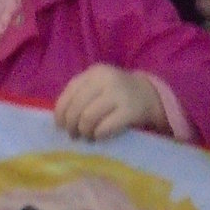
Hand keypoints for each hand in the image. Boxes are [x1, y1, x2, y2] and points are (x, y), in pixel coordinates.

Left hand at [53, 64, 168, 138]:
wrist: (149, 95)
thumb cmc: (117, 94)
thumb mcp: (98, 86)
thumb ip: (80, 96)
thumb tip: (60, 121)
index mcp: (94, 72)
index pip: (69, 93)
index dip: (61, 113)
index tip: (61, 126)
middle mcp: (106, 79)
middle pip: (77, 107)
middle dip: (72, 125)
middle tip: (74, 135)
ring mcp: (119, 94)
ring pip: (88, 117)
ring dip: (84, 131)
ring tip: (87, 137)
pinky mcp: (130, 110)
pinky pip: (105, 127)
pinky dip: (98, 135)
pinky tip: (99, 136)